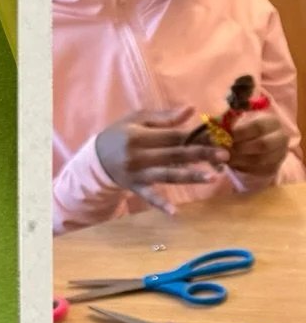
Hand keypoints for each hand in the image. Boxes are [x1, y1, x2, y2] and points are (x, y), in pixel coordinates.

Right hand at [94, 107, 228, 213]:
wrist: (96, 158)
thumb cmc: (120, 134)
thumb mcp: (137, 119)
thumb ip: (164, 117)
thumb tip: (192, 110)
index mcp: (139, 136)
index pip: (174, 136)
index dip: (196, 136)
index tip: (218, 137)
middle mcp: (139, 156)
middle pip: (175, 155)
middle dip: (201, 155)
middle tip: (224, 155)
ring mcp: (137, 174)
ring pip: (168, 175)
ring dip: (190, 177)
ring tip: (212, 178)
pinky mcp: (135, 187)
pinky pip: (150, 197)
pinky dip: (161, 204)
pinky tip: (175, 212)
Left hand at [226, 106, 289, 179]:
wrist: (255, 148)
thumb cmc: (244, 133)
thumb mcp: (237, 124)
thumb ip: (228, 125)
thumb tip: (216, 130)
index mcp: (272, 121)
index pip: (258, 126)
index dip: (241, 132)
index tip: (228, 136)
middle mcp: (281, 137)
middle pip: (262, 144)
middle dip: (240, 148)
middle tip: (225, 150)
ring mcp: (279, 154)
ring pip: (259, 160)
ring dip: (239, 160)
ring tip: (225, 158)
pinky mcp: (273, 168)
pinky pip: (257, 170)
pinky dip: (242, 168)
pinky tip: (233, 164)